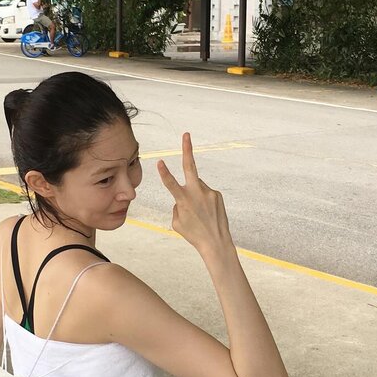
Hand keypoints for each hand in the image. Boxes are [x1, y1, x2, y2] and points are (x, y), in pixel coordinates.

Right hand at [157, 133, 232, 254]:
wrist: (216, 241)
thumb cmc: (193, 233)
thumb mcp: (176, 222)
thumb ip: (177, 205)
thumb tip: (182, 196)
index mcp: (183, 200)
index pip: (170, 183)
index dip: (164, 172)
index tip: (160, 161)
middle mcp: (197, 192)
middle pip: (190, 166)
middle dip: (187, 149)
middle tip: (186, 134)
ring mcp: (209, 192)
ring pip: (196, 185)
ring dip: (194, 194)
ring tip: (198, 211)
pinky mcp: (217, 194)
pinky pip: (205, 192)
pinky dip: (203, 200)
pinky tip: (206, 212)